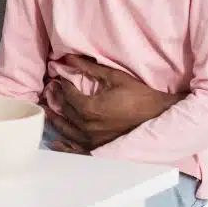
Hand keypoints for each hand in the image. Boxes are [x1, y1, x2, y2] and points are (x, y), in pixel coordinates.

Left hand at [45, 54, 179, 150]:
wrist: (160, 114)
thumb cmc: (139, 94)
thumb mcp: (114, 77)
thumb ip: (89, 68)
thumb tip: (68, 58)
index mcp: (90, 109)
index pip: (68, 96)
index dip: (63, 86)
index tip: (60, 79)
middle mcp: (88, 127)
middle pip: (66, 112)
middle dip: (57, 100)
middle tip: (51, 91)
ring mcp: (94, 140)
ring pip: (68, 130)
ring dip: (56, 120)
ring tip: (48, 111)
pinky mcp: (100, 147)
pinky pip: (77, 148)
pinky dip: (65, 146)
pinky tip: (56, 143)